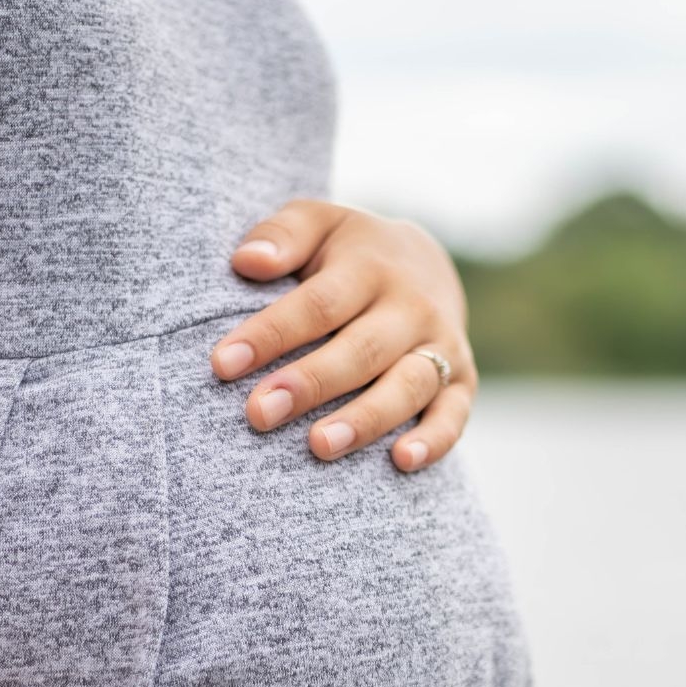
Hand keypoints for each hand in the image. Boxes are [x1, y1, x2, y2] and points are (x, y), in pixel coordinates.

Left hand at [211, 200, 477, 472]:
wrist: (426, 264)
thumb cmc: (348, 252)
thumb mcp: (317, 224)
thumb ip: (282, 235)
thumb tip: (247, 261)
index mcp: (370, 267)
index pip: (318, 304)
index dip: (271, 334)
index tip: (223, 363)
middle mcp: (412, 307)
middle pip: (361, 350)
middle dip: (310, 383)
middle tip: (260, 413)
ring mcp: (441, 347)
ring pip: (407, 386)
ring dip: (365, 419)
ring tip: (319, 446)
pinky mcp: (462, 382)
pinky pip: (454, 415)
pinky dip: (434, 440)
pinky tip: (401, 462)